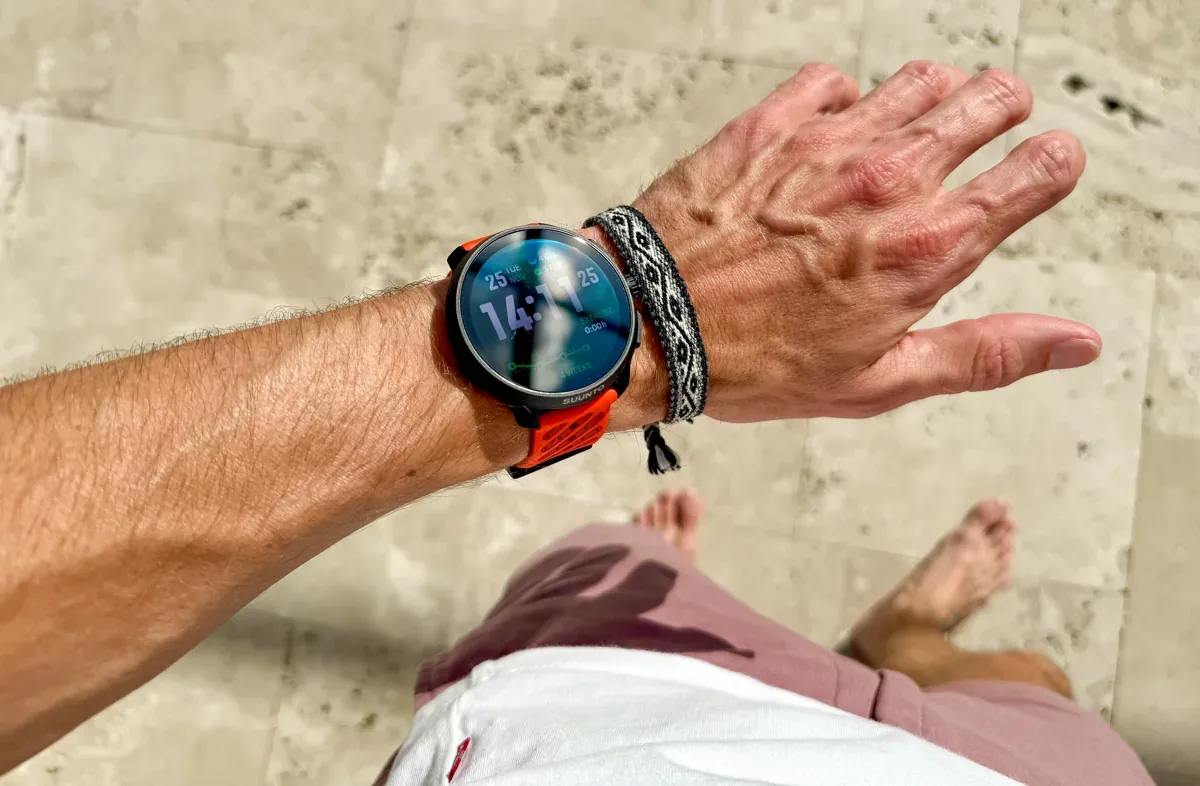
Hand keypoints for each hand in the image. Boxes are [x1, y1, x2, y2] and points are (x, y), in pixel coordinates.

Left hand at [631, 61, 1098, 422]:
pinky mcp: (772, 122)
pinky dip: (846, 98)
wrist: (647, 324)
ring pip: (920, 79)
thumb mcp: (879, 381)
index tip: (1042, 170)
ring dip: (936, 95)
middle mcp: (888, 181)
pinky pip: (833, 80)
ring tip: (920, 126)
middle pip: (990, 100)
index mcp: (926, 249)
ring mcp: (828, 142)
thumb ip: (986, 354)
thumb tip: (1077, 342)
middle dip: (1004, 110)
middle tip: (992, 128)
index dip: (1051, 165)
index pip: (1038, 171)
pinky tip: (833, 129)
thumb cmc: (755, 365)